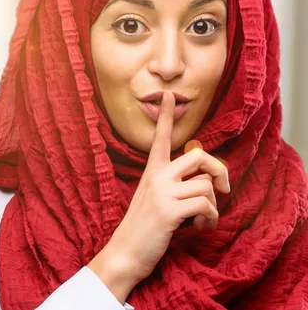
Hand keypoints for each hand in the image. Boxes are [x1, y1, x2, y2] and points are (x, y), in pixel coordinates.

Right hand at [88, 91, 229, 302]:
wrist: (125, 253)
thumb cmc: (143, 228)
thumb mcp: (153, 199)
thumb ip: (173, 185)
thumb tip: (206, 182)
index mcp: (152, 172)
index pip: (160, 139)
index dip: (166, 116)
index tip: (169, 95)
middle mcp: (157, 177)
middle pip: (199, 157)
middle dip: (219, 172)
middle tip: (223, 189)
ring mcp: (162, 193)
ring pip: (206, 185)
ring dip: (212, 206)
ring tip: (201, 220)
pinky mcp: (170, 211)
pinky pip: (205, 205)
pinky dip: (209, 219)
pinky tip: (198, 228)